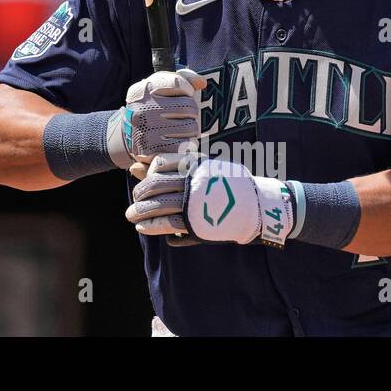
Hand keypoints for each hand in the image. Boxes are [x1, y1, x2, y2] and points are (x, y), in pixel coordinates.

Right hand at [105, 68, 204, 170]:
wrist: (130, 134)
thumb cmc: (153, 107)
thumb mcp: (160, 88)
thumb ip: (183, 79)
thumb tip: (201, 83)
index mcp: (142, 90)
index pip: (177, 83)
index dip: (186, 90)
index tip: (184, 94)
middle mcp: (142, 110)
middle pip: (189, 107)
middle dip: (192, 112)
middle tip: (183, 116)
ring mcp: (146, 131)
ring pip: (190, 127)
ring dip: (191, 129)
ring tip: (180, 129)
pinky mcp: (151, 151)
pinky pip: (185, 146)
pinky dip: (187, 145)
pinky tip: (178, 142)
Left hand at [126, 154, 295, 247]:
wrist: (258, 208)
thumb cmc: (228, 187)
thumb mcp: (203, 171)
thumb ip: (171, 169)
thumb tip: (135, 167)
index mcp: (197, 165)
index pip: (162, 163)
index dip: (147, 172)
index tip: (141, 179)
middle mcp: (195, 181)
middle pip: (156, 184)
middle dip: (140, 194)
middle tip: (134, 202)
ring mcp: (197, 202)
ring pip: (160, 204)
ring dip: (141, 211)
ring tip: (132, 216)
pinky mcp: (199, 221)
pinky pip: (169, 223)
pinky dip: (153, 225)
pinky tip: (144, 227)